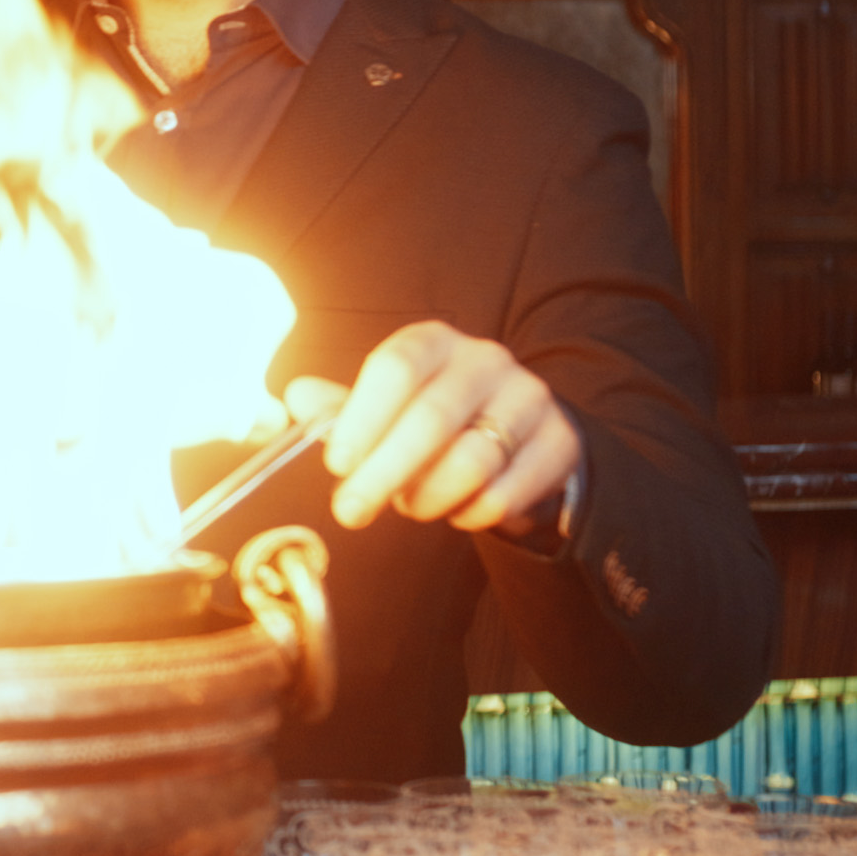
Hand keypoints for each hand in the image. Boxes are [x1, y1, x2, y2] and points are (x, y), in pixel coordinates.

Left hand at [282, 321, 579, 535]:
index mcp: (434, 341)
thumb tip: (296, 397)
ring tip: (412, 506)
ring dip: (428, 497)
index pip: (396, 367)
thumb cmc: (435, 422)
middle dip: (383, 474)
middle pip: (430, 419)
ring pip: (471, 460)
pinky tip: (457, 512)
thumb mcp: (384, 408)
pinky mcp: (560, 442)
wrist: (518, 439)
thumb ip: (340, 408)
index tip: (337, 464)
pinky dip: (471, 514)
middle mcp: (486, 359)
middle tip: (351, 511)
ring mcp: (530, 398)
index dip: (362, 419)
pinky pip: (506, 493)